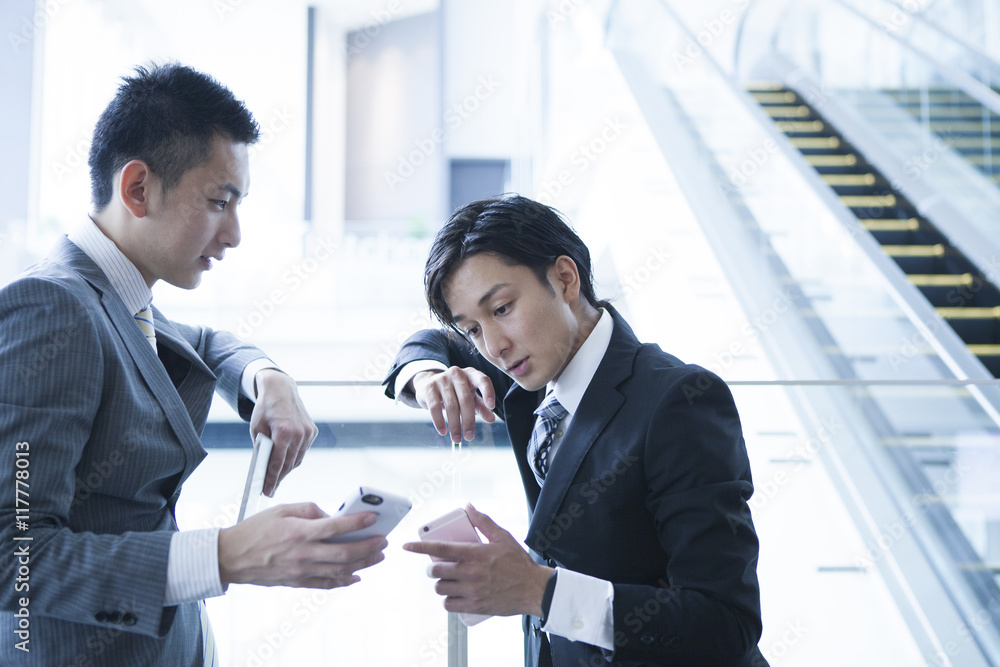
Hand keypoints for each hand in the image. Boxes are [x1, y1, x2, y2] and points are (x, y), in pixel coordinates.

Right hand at [218, 503, 386, 588]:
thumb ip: (310, 510)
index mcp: (298, 532)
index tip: (373, 518)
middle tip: (384, 541)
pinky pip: (326, 584)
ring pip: (339, 571)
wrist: (231, 557)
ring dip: (363, 564)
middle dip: (368, 547)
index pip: (335, 527)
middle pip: (343, 553)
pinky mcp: (297, 582)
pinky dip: (344, 581)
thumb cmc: (256, 529)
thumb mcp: (282, 509)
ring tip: (378, 556)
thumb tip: (332, 516)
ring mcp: (301, 571)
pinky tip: (356, 575)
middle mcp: (302, 554)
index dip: (357, 523)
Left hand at [249, 368, 318, 495]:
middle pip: (289, 464)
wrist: (281, 390)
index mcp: (284, 431)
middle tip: (271, 489)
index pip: (277, 462)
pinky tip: (286, 463)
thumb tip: (264, 467)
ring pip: (298, 459)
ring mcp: (308, 433)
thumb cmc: (266, 408)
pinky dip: (294, 458)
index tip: (267, 490)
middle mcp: (299, 433)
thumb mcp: (257, 428)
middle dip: (279, 478)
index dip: (271, 479)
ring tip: (277, 478)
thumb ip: (261, 447)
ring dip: (287, 470)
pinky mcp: (313, 431)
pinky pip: (303, 451)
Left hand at [402, 504, 552, 616]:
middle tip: (437, 567)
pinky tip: (452, 595)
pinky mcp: (475, 606)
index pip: (440, 549)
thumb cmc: (518, 563)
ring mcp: (472, 591)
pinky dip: (447, 600)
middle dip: (432, 569)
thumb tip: (468, 506)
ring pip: (441, 589)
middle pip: (436, 571)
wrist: (533, 589)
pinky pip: (449, 605)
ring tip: (447, 581)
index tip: (407, 546)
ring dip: (440, 584)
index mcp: (475, 554)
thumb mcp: (503, 537)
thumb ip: (483, 521)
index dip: (420, 547)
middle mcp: (471, 573)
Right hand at [411, 367, 496, 442]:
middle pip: (466, 398)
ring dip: (454, 425)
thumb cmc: (455, 392)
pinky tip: (443, 431)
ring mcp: (442, 379)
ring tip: (456, 439)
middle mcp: (457, 374)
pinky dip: (439, 422)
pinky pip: (435, 407)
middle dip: (468, 420)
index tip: (491, 406)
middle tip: (469, 436)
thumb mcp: (471, 398)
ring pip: (451, 405)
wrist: (429, 384)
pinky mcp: (429, 387)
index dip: (488, 392)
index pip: (483, 380)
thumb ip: (482, 407)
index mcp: (471, 374)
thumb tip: (491, 419)